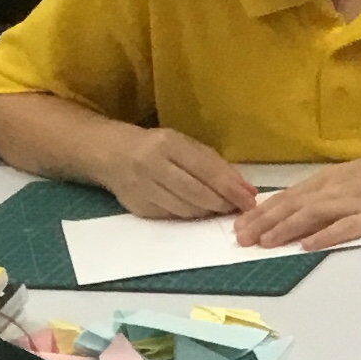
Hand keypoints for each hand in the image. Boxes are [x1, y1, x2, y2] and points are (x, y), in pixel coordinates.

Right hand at [111, 127, 258, 219]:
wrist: (110, 153)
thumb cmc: (155, 147)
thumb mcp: (183, 145)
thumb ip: (215, 164)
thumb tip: (247, 190)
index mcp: (167, 143)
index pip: (206, 170)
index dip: (231, 188)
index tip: (250, 199)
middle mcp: (152, 165)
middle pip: (197, 193)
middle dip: (222, 203)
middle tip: (238, 209)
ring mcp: (143, 188)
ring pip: (186, 209)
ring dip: (208, 212)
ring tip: (220, 208)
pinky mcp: (139, 207)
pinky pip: (172, 216)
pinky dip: (190, 215)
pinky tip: (198, 211)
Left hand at [235, 124, 360, 247]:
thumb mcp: (352, 177)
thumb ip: (327, 193)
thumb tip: (298, 211)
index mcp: (328, 179)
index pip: (286, 197)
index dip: (260, 212)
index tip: (237, 225)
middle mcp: (335, 188)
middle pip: (292, 206)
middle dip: (263, 223)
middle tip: (239, 239)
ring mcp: (355, 201)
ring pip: (312, 215)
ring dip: (285, 229)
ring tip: (264, 243)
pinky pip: (345, 227)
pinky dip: (325, 236)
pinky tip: (308, 245)